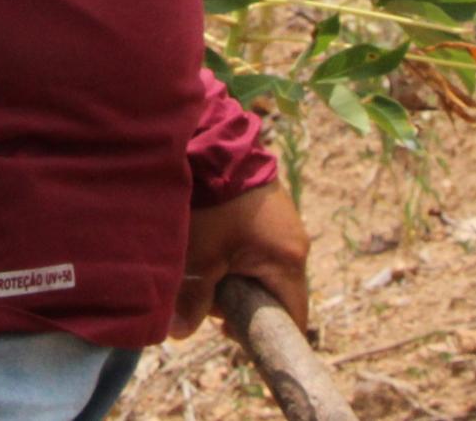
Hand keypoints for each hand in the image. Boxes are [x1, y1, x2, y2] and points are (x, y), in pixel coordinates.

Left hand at [172, 180, 310, 340]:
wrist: (215, 143)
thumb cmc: (212, 202)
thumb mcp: (199, 256)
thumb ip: (193, 299)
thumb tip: (179, 332)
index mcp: (289, 260)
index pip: (292, 316)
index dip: (264, 332)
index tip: (230, 329)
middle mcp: (296, 244)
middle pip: (274, 293)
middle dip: (240, 299)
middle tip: (207, 290)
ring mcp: (286, 224)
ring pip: (263, 269)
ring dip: (236, 274)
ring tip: (206, 262)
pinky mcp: (272, 210)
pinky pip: (259, 246)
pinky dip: (237, 253)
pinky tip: (212, 243)